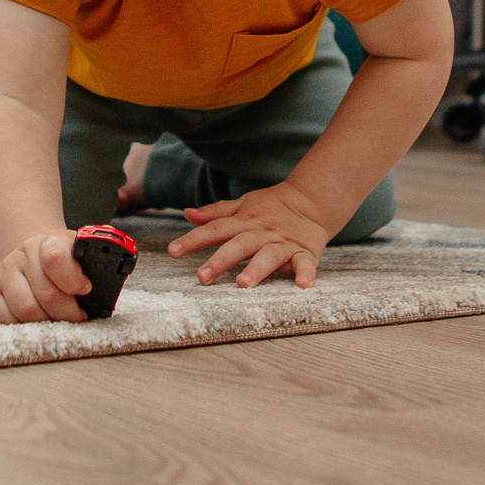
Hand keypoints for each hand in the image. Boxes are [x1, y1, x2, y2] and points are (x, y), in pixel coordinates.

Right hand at [0, 229, 91, 323]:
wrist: (33, 257)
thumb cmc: (64, 263)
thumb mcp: (81, 257)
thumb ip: (94, 266)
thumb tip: (109, 282)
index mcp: (50, 242)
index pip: (56, 258)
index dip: (73, 280)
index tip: (85, 290)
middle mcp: (24, 254)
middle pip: (46, 294)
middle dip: (67, 312)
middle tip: (77, 316)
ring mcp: (4, 273)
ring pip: (26, 310)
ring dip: (47, 322)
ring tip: (58, 320)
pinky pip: (4, 319)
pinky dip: (24, 327)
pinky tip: (36, 321)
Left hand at [168, 182, 330, 289]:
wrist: (311, 200)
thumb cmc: (272, 207)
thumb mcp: (243, 205)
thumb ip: (216, 213)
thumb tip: (187, 213)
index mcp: (244, 222)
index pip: (215, 230)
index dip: (193, 239)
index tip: (173, 251)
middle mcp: (261, 233)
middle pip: (238, 246)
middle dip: (220, 261)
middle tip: (202, 276)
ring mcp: (282, 243)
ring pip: (268, 256)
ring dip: (256, 269)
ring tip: (243, 283)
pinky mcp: (304, 252)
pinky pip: (305, 264)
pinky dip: (305, 273)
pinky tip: (303, 284)